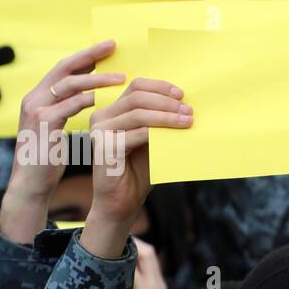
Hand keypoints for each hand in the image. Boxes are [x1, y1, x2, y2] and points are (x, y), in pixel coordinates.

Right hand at [0, 40, 122, 244]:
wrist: (30, 184)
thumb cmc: (48, 158)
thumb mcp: (57, 128)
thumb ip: (68, 109)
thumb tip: (93, 96)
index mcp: (39, 97)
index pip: (64, 68)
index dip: (85, 56)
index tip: (107, 46)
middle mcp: (34, 98)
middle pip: (65, 67)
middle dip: (90, 55)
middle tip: (113, 46)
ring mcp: (37, 109)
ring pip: (69, 84)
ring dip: (96, 78)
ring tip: (121, 77)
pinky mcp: (43, 124)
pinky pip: (69, 106)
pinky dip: (89, 100)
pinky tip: (107, 99)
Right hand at [81, 79, 191, 258]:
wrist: (122, 201)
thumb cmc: (138, 171)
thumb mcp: (151, 141)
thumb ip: (158, 122)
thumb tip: (184, 105)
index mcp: (111, 111)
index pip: (135, 87)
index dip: (159, 87)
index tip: (181, 94)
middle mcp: (101, 117)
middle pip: (137, 97)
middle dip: (166, 102)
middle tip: (188, 110)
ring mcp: (100, 131)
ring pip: (138, 113)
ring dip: (166, 116)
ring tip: (187, 121)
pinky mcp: (104, 147)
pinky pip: (135, 134)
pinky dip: (157, 132)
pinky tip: (173, 135)